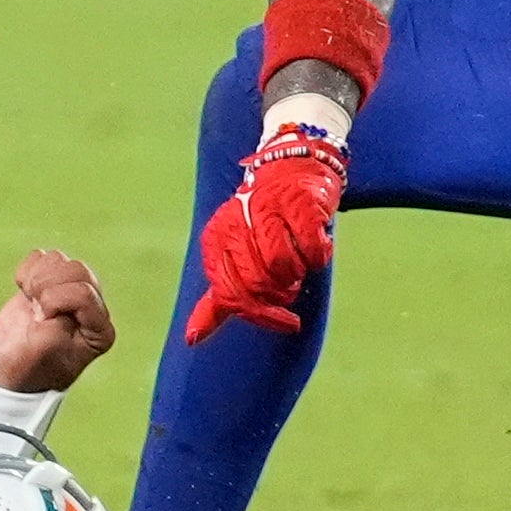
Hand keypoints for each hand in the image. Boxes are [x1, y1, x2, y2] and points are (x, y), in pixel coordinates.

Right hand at [0, 248, 114, 391]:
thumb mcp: (43, 349)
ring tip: (28, 300)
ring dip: (37, 277)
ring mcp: (71, 294)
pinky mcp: (49, 284)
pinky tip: (24, 292)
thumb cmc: (26, 368)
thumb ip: (58, 319)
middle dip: (47, 284)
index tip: (40, 322)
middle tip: (32, 308)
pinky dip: (28, 270)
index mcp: (99, 331)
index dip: (55, 301)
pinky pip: (43, 258)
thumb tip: (60, 287)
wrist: (1, 370)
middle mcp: (92, 310)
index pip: (84, 293)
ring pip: (60, 260)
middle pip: (75, 270)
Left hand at [188, 125, 346, 343]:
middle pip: (259, 284)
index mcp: (216, 240)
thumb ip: (218, 300)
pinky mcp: (298, 203)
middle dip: (282, 293)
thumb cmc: (262, 223)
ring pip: (283, 266)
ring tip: (300, 261)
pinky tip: (317, 245)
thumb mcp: (233, 259)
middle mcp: (236, 223)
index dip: (262, 315)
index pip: (231, 294)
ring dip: (299, 272)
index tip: (287, 323)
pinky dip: (319, 254)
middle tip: (291, 282)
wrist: (291, 171)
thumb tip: (192, 339)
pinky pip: (312, 248)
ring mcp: (267, 210)